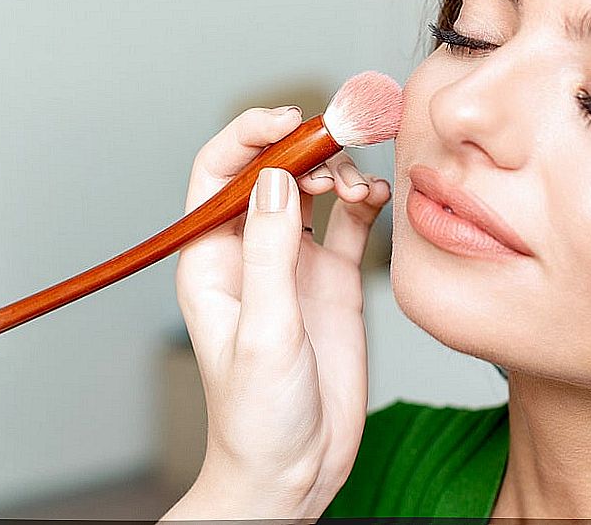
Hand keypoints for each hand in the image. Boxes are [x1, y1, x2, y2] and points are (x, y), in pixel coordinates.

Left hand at [161, 105, 391, 519]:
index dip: (248, 136)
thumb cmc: (258, 415)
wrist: (295, 468)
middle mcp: (251, 251)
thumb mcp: (263, 333)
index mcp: (212, 259)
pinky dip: (365, 202)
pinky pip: (349, 223)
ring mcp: (293, 263)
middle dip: (305, 148)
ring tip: (360, 189)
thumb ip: (269, 252)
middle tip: (341, 147)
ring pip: (313, 189)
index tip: (288, 122)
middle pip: (272, 171)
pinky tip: (378, 200)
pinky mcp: (332, 280)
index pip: (218, 174)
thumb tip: (276, 177)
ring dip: (339, 173)